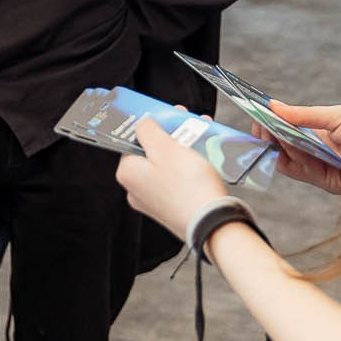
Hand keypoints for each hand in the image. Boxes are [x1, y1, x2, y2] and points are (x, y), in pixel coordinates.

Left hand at [116, 117, 229, 239]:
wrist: (213, 222)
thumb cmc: (188, 187)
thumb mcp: (165, 147)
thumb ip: (149, 130)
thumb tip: (142, 123)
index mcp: (127, 173)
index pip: (132, 141)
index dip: (151, 126)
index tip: (165, 117)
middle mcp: (136, 190)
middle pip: (152, 152)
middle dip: (171, 135)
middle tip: (187, 125)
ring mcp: (155, 201)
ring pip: (167, 165)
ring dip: (184, 148)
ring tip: (200, 137)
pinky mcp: (173, 208)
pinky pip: (178, 180)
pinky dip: (189, 166)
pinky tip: (204, 157)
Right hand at [259, 101, 340, 196]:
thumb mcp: (334, 115)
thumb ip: (302, 115)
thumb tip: (273, 105)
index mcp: (320, 137)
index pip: (288, 134)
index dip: (272, 126)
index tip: (258, 115)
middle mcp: (319, 155)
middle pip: (284, 149)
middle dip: (269, 136)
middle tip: (259, 123)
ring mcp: (322, 169)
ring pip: (289, 160)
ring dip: (278, 145)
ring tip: (270, 128)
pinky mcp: (329, 182)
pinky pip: (302, 171)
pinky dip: (291, 156)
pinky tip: (287, 142)